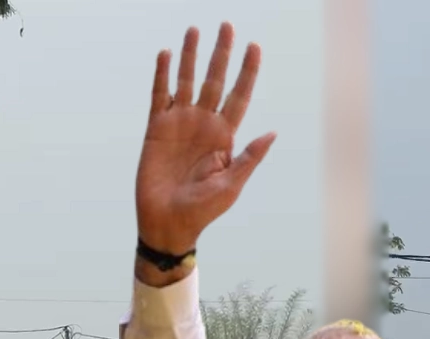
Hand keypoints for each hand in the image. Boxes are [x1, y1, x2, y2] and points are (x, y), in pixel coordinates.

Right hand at [136, 23, 275, 254]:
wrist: (168, 223)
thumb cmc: (203, 210)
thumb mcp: (231, 185)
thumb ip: (249, 158)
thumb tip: (272, 133)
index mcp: (225, 136)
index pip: (239, 96)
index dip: (247, 72)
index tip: (254, 46)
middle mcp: (203, 124)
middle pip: (214, 80)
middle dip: (221, 54)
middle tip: (227, 26)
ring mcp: (180, 123)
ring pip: (186, 81)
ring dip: (190, 56)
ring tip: (194, 31)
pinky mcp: (156, 128)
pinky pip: (160, 95)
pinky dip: (162, 75)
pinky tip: (166, 54)